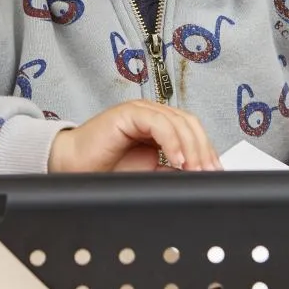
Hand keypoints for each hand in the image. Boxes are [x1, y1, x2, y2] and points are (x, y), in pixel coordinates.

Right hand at [48, 101, 220, 173]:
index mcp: (161, 127)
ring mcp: (142, 111)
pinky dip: (172, 140)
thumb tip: (197, 177)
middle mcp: (154, 115)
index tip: (215, 172)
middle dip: (203, 149)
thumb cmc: (105, 169)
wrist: (73, 168)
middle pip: (190, 124)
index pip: (193, 131)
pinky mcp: (129, 113)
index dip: (207, 149)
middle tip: (208, 172)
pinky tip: (177, 159)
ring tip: (194, 168)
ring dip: (191, 146)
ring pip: (178, 121)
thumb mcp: (149, 173)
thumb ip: (171, 170)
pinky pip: (158, 122)